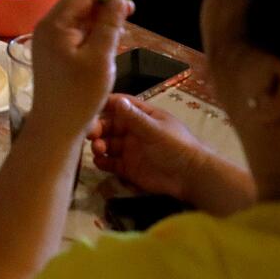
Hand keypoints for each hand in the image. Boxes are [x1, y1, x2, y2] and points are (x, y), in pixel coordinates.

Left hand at [28, 0, 132, 134]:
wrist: (55, 128)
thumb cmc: (79, 95)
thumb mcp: (101, 58)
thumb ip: (110, 25)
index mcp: (55, 25)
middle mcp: (47, 28)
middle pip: (79, 4)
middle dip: (104, 3)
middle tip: (130, 8)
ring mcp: (48, 42)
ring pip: (78, 19)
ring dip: (100, 19)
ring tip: (122, 25)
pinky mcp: (52, 54)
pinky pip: (74, 34)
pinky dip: (92, 33)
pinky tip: (108, 40)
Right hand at [90, 94, 211, 198]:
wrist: (191, 177)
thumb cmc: (176, 147)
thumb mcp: (155, 130)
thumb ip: (135, 118)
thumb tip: (116, 101)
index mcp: (142, 116)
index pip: (119, 105)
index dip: (104, 105)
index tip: (88, 107)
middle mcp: (133, 131)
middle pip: (109, 125)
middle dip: (97, 127)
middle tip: (90, 133)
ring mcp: (130, 150)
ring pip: (107, 144)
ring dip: (98, 144)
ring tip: (97, 149)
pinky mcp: (128, 168)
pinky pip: (111, 163)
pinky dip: (102, 162)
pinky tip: (99, 162)